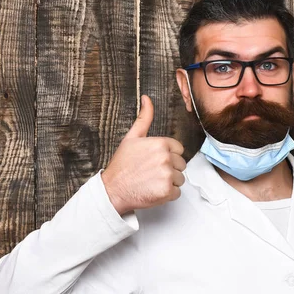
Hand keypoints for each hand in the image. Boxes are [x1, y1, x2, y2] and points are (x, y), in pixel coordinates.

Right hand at [102, 95, 185, 214]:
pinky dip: (168, 194)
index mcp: (160, 144)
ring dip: (169, 182)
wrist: (113, 189)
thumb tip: (147, 98)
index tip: (156, 161)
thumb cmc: (122, 165)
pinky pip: (177, 192)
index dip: (168, 156)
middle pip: (181, 164)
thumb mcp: (132, 138)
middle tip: (152, 172)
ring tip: (152, 181)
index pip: (179, 149)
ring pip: (180, 179)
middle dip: (170, 169)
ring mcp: (167, 175)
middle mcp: (166, 158)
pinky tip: (154, 190)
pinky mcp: (167, 191)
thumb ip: (144, 118)